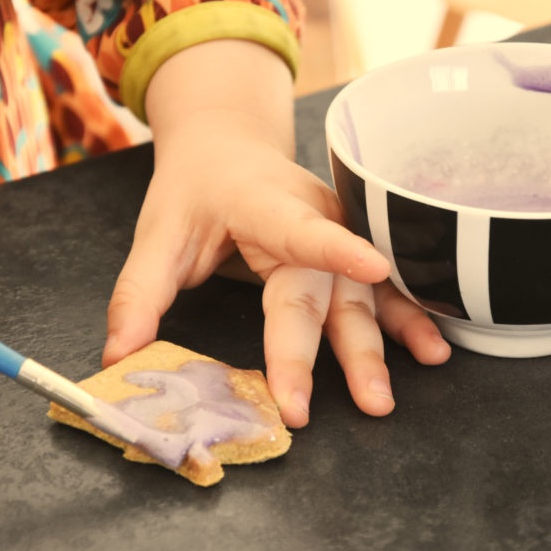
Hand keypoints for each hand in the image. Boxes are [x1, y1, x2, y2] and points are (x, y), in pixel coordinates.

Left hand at [102, 40, 449, 426]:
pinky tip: (433, 350)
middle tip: (348, 403)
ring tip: (388, 393)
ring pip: (360, 298)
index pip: (301, 230)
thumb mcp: (158, 234)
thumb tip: (117, 359)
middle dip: (339, 350)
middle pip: (326, 290)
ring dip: (381, 346)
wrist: (229, 147)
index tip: (372, 269)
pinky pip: (381, 291)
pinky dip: (406, 321)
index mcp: (264, 205)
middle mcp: (313, 218)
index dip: (337, 250)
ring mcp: (340, 234)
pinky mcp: (350, 252)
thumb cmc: (197, 189)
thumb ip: (138, 295)